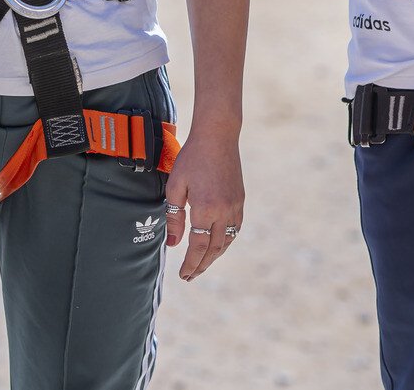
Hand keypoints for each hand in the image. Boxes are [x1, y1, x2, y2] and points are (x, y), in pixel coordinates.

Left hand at [161, 127, 243, 280]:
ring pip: (226, 241)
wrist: (217, 137)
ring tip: (201, 265)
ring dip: (214, 256)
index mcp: (205, 209)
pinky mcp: (240, 201)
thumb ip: (174, 217)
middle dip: (202, 265)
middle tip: (190, 276)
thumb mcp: (175, 186)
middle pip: (213, 249)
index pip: (198, 247)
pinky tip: (216, 245)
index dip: (190, 264)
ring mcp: (235, 207)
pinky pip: (235, 229)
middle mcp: (224, 212)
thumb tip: (172, 244)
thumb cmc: (192, 159)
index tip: (183, 275)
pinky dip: (225, 242)